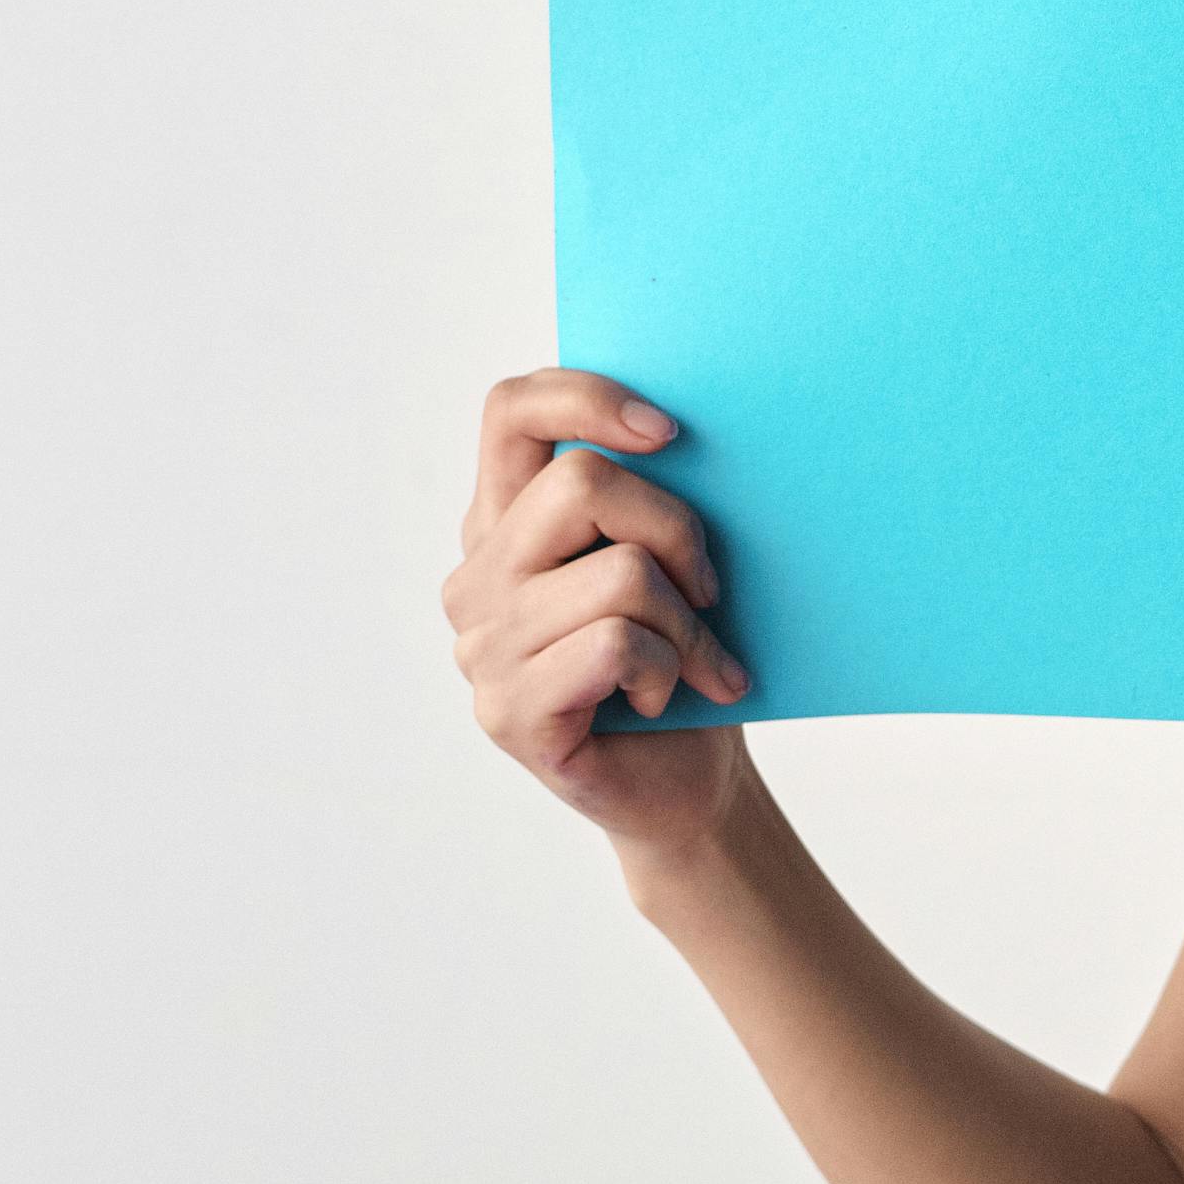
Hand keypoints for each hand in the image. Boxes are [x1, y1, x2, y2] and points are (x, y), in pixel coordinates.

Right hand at [446, 368, 753, 858]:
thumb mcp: (666, 560)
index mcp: (504, 521)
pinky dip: (669, 669)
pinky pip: (616, 645)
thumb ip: (644, 496)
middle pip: (581, 484)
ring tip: (695, 660)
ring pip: (618, 574)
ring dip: (686, 620)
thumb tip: (685, 430)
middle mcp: (477, 577)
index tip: (671, 433)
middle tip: (707, 587)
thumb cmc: (681, 660)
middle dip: (676, 529)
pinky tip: (664, 698)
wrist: (685, 785)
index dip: (589, 398)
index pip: (511, 410)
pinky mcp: (507, 711)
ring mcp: (481, 647)